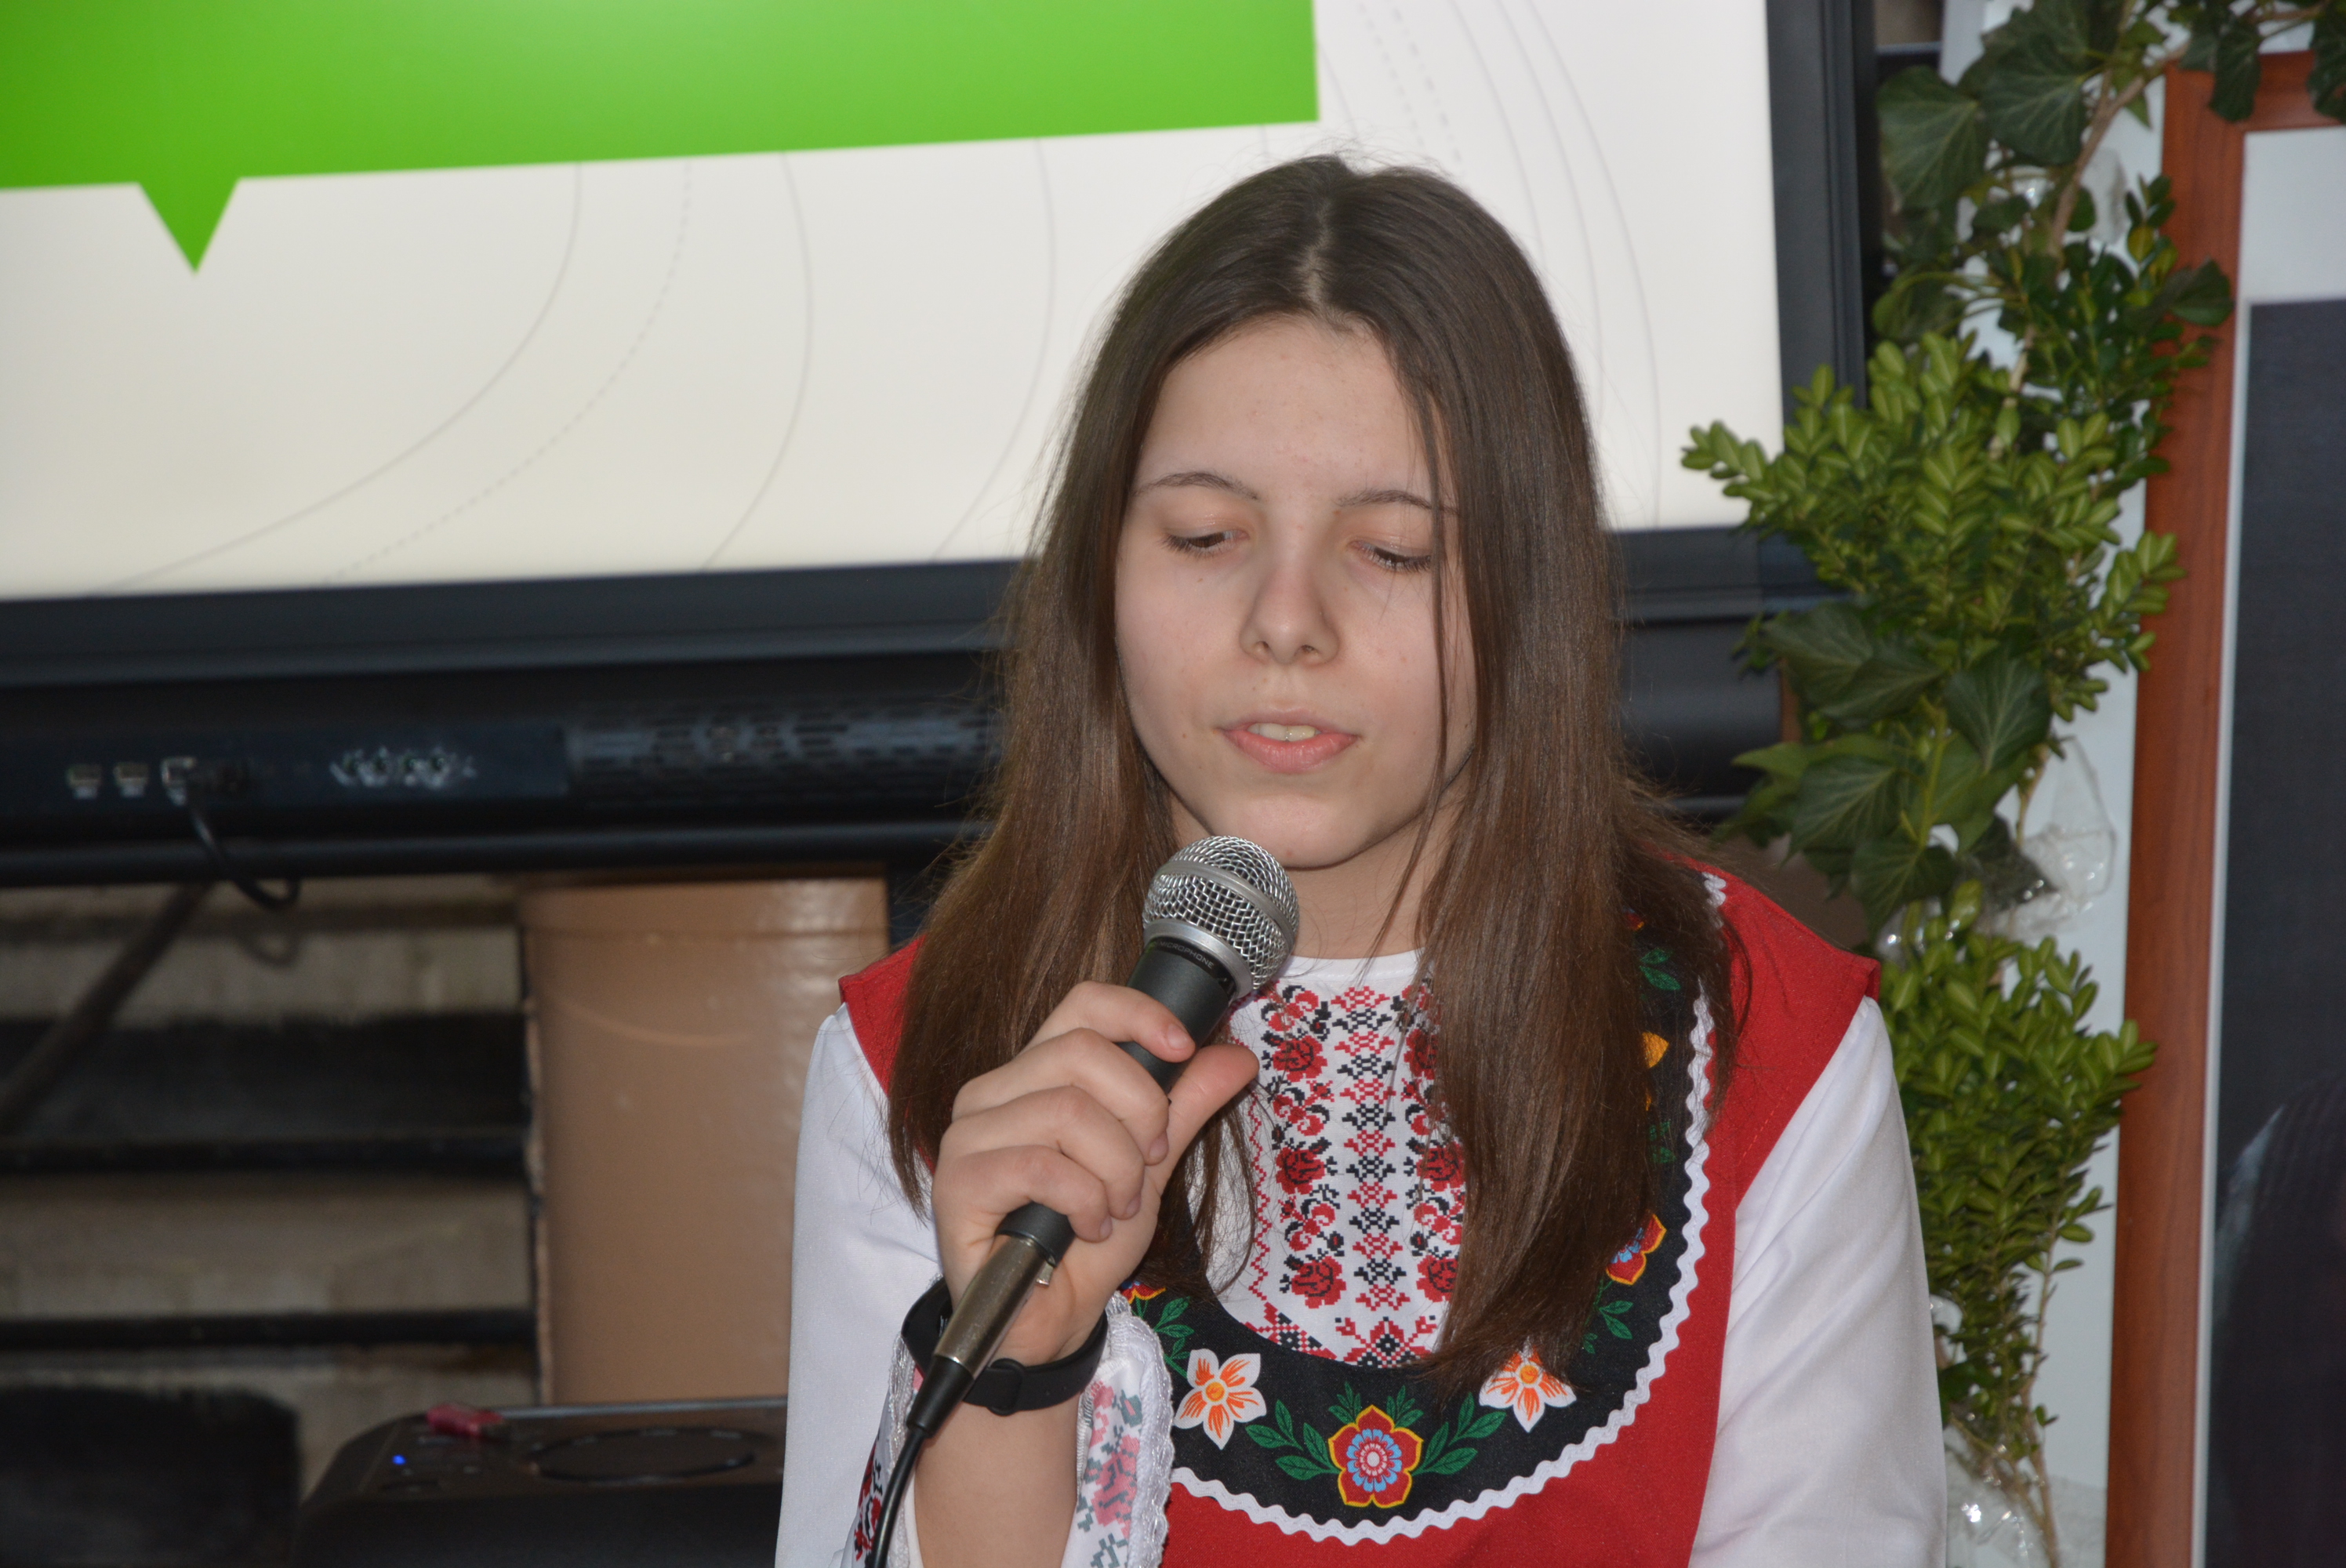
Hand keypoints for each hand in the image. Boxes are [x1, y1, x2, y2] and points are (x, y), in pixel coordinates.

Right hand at [930, 981, 1258, 1364]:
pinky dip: (1085, 1201)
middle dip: (1141, 1112)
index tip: (1182, 1049)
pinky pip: (1042, 1166)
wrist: (1048, 1323)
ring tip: (1117, 1208)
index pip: (1083, 1005)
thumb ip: (1183, 1107)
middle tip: (1149, 1165)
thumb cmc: (1086, 1243)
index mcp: (1036, 1075)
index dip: (1139, 1014)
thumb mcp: (1151, 1166)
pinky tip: (1087, 1228)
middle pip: (1083, 1052)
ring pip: (1068, 1110)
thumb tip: (1234, 1056)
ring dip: (1116, 1170)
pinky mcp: (959, 1181)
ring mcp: (970, 1134)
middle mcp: (994, 1092)